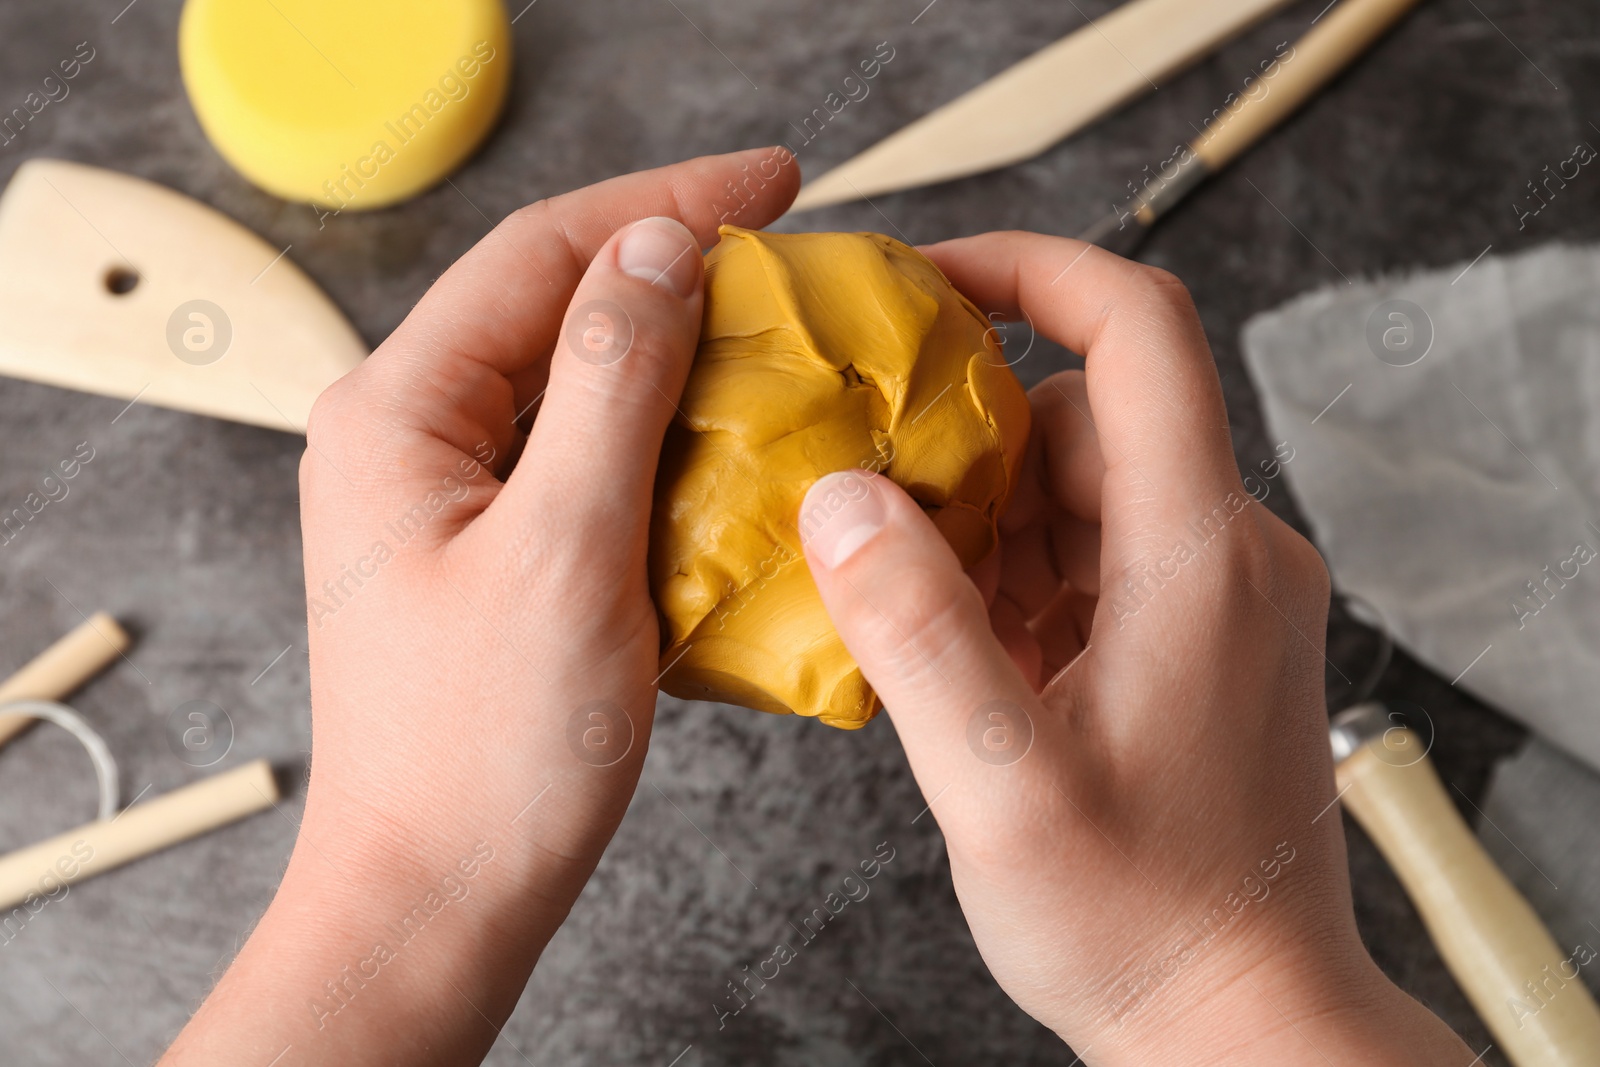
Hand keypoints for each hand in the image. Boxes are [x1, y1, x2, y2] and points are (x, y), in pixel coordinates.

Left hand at [161, 148, 798, 1065]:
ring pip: (570, 378)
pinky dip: (657, 429)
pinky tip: (727, 432)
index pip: (539, 253)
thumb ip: (607, 381)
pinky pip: (578, 451)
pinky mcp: (489, 546)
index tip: (775, 179)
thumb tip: (659, 246)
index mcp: (396, 412)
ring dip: (672, 347)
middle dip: (671, 263)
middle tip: (787, 250)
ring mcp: (444, 494)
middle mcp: (406, 435)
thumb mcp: (563, 545)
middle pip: (551, 303)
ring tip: (771, 326)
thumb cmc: (487, 748)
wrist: (439, 895)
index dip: (663, 199)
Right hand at [799, 234, 1472, 1064]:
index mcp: (1197, 556)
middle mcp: (1222, 553)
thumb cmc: (1144, 922)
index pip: (1139, 329)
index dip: (1030, 268)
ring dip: (980, 516)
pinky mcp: (1191, 637)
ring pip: (1077, 487)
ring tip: (901, 593)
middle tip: (862, 490)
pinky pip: (1086, 553)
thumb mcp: (1002, 785)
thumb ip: (916, 631)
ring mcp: (1211, 596)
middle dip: (964, 438)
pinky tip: (954, 641)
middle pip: (1082, 416)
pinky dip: (1011, 571)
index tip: (926, 276)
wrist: (1240, 1021)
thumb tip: (841, 497)